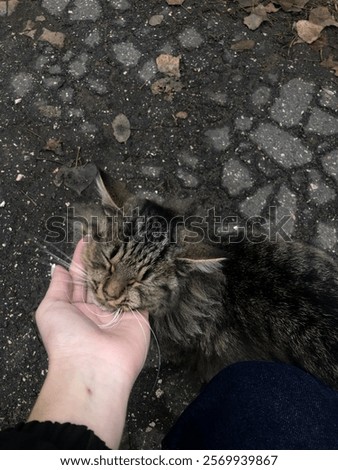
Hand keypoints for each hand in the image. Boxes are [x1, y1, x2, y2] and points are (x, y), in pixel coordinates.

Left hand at [35, 238, 149, 383]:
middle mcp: (98, 308)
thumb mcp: (51, 308)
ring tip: (129, 243)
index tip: (89, 238)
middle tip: (112, 236)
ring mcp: (119, 312)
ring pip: (122, 284)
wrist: (93, 367)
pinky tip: (145, 261)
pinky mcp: (138, 317)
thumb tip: (59, 268)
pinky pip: (141, 295)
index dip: (84, 258)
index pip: (81, 276)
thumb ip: (58, 286)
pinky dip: (143, 281)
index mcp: (76, 307)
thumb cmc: (66, 338)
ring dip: (125, 266)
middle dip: (106, 259)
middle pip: (103, 278)